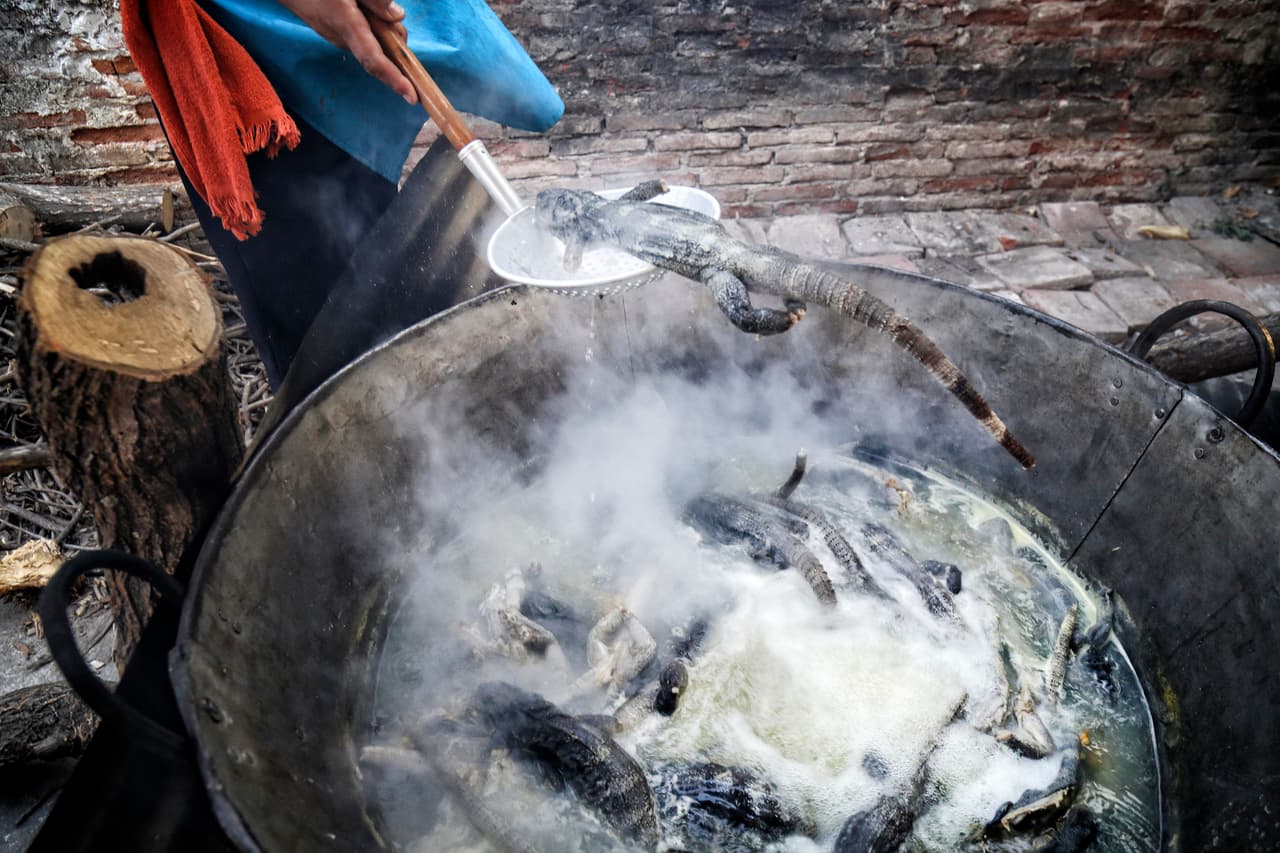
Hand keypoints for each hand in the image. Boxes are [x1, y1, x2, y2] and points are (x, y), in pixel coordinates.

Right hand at [276, 0, 416, 103]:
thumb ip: (375, 0)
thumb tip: (398, 17)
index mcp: (347, 26)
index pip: (375, 60)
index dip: (395, 80)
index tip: (412, 97)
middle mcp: (342, 39)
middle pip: (382, 52)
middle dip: (395, 40)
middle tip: (386, 14)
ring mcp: (337, 38)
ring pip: (374, 43)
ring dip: (382, 30)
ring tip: (365, 6)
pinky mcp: (335, 34)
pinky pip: (363, 37)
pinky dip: (372, 28)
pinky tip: (361, 9)